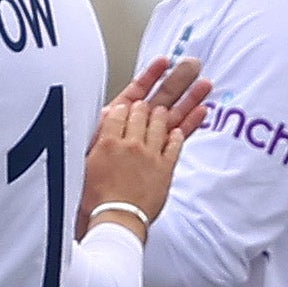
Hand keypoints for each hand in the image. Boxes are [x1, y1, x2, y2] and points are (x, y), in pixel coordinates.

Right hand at [80, 56, 206, 231]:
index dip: (147, 83)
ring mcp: (150, 154)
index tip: (163, 65)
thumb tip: (104, 116)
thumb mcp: (83, 161)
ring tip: (205, 81)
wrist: (110, 223)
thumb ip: (96, 137)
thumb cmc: (91, 198)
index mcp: (107, 137)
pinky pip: (179, 142)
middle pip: (152, 105)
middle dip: (173, 81)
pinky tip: (202, 111)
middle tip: (191, 63)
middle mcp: (130, 141)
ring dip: (189, 97)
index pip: (128, 104)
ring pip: (169, 119)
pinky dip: (191, 126)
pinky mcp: (165, 168)